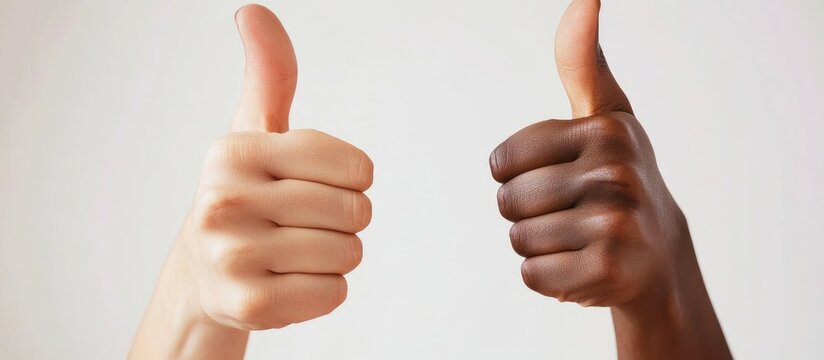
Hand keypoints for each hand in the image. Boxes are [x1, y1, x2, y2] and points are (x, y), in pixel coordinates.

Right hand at [130, 5, 372, 357]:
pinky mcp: (250, 306)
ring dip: (336, 255)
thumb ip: (270, 75)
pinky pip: (335, 292)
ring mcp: (233, 257)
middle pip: (356, 211)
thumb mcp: (255, 132)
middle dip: (346, 220)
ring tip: (294, 252)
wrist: (204, 276)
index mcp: (234, 152)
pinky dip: (325, 289)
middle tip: (304, 223)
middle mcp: (224, 201)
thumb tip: (254, 12)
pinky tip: (289, 281)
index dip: (354, 180)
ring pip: (349, 253)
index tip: (318, 183)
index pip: (357, 167)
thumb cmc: (244, 196)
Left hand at [489, 0, 729, 357]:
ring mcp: (616, 225)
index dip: (518, 175)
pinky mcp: (609, 272)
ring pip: (518, 239)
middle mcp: (616, 173)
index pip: (500, 162)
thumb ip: (582, 62)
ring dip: (539, 245)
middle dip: (528, 214)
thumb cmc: (618, 177)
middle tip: (573, 214)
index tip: (560, 175)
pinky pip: (532, 275)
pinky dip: (549, 278)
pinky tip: (585, 266)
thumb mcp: (605, 115)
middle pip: (507, 202)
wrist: (659, 257)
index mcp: (605, 130)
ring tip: (580, 239)